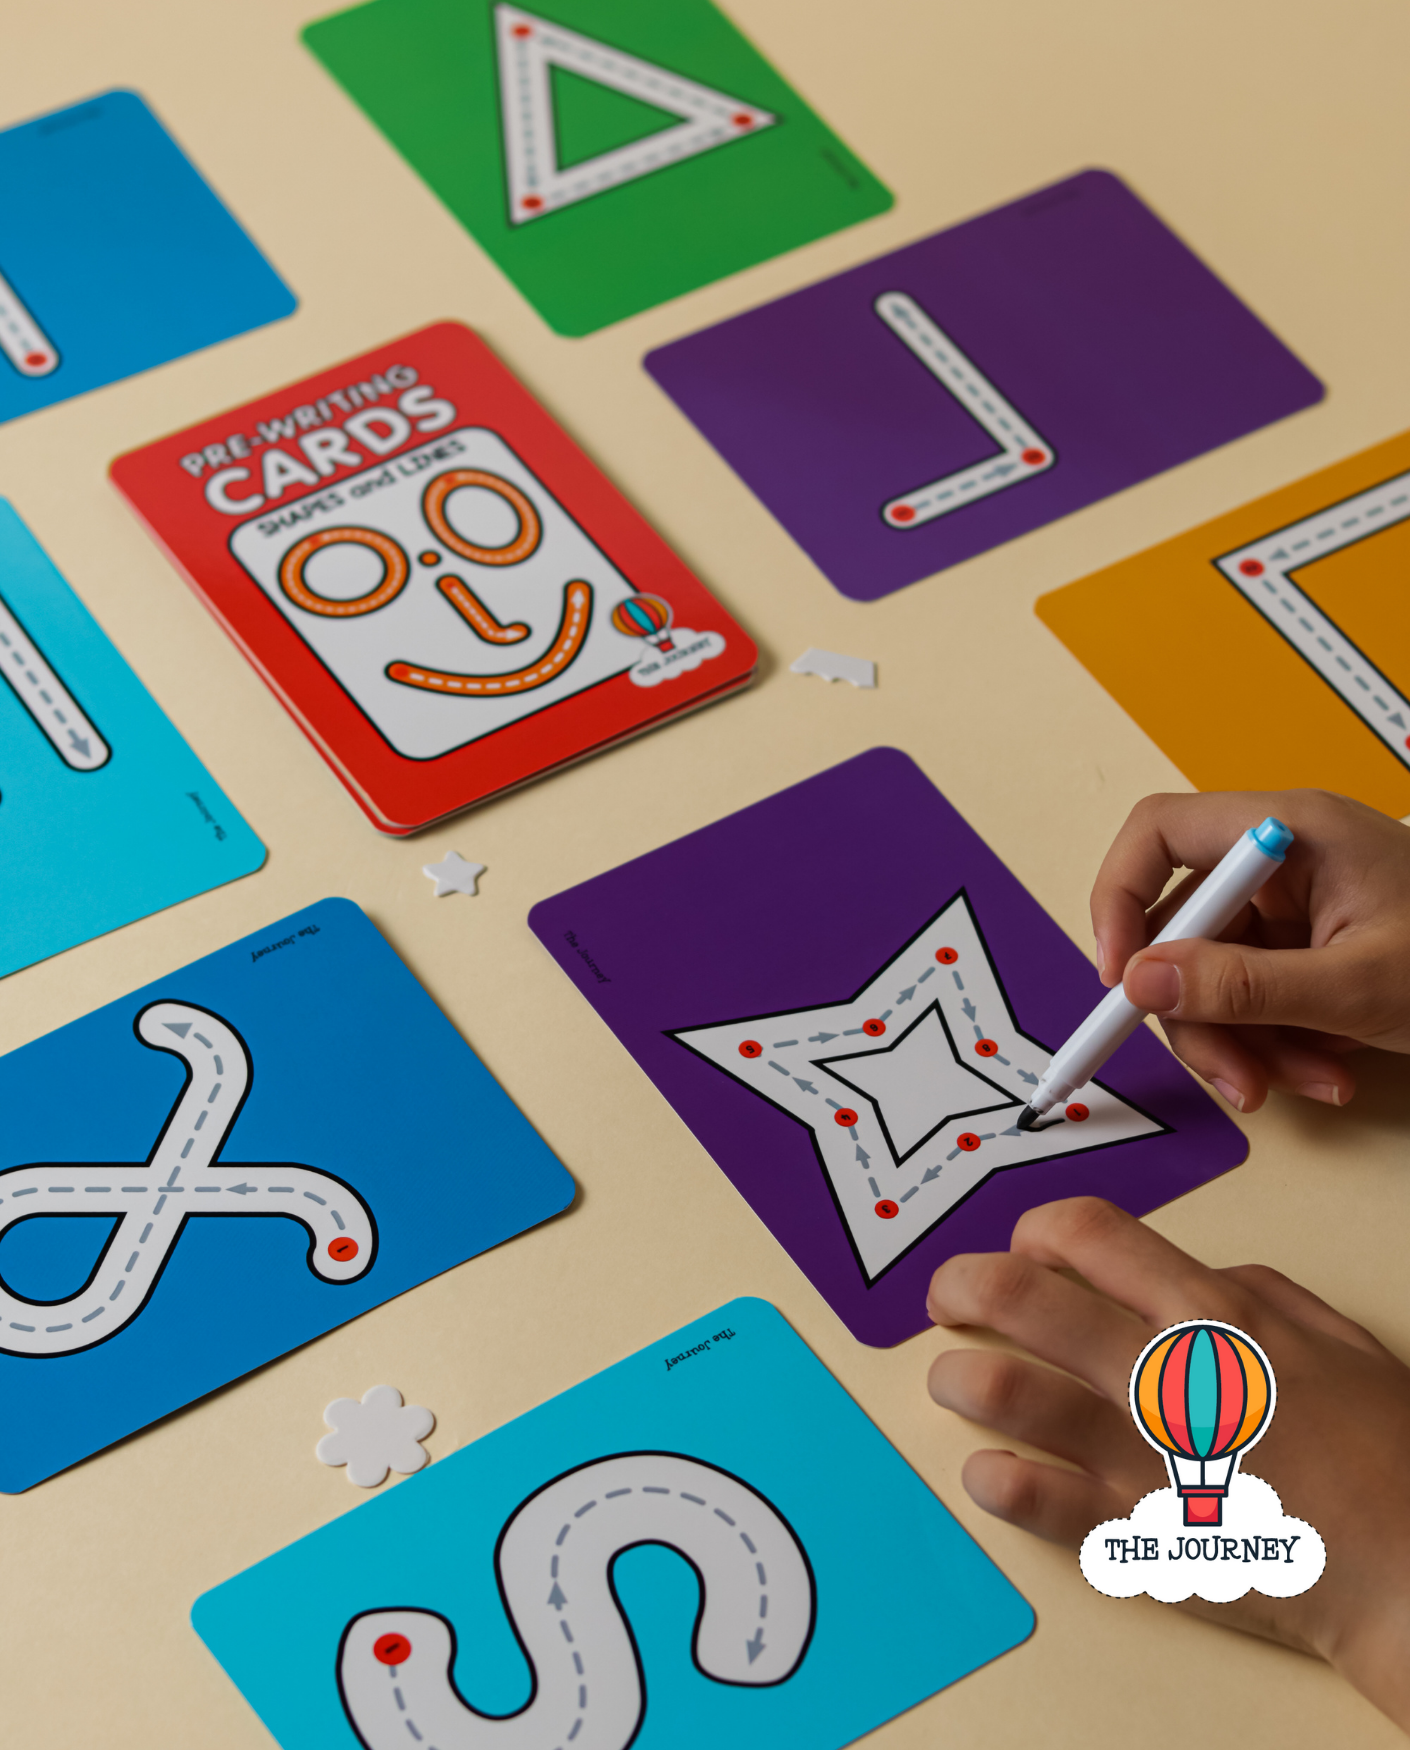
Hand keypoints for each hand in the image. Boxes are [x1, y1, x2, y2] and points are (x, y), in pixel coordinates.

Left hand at [926, 1199, 1409, 1731]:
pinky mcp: (1138, 1535)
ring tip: (953, 1381)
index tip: (1023, 1248)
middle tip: (947, 1298)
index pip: (1087, 1235)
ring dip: (962, 1380)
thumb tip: (1188, 1272)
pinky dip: (995, 1480)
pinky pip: (1037, 1499)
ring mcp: (1144, 1456)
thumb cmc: (1386, 1453)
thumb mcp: (1331, 1337)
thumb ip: (1250, 1292)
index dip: (1036, 1232)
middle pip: (1024, 1299)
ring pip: (1011, 1393)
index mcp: (1213, 1314)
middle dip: (965, 1287)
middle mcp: (1165, 1373)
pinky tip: (986, 1471)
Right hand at [1091, 788, 1409, 1111]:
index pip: (1159, 834)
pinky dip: (1275, 1044)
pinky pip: (1251, 997)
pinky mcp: (1303, 948)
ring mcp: (1292, 907)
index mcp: (1287, 832)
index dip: (1120, 899)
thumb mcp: (1357, 985)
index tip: (1123, 978)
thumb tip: (1142, 982)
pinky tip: (1325, 1071)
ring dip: (1244, 1042)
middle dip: (1199, 1012)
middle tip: (1234, 1077)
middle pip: (1179, 927)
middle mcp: (1278, 861)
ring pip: (1210, 975)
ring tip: (1304, 1082)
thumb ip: (1244, 985)